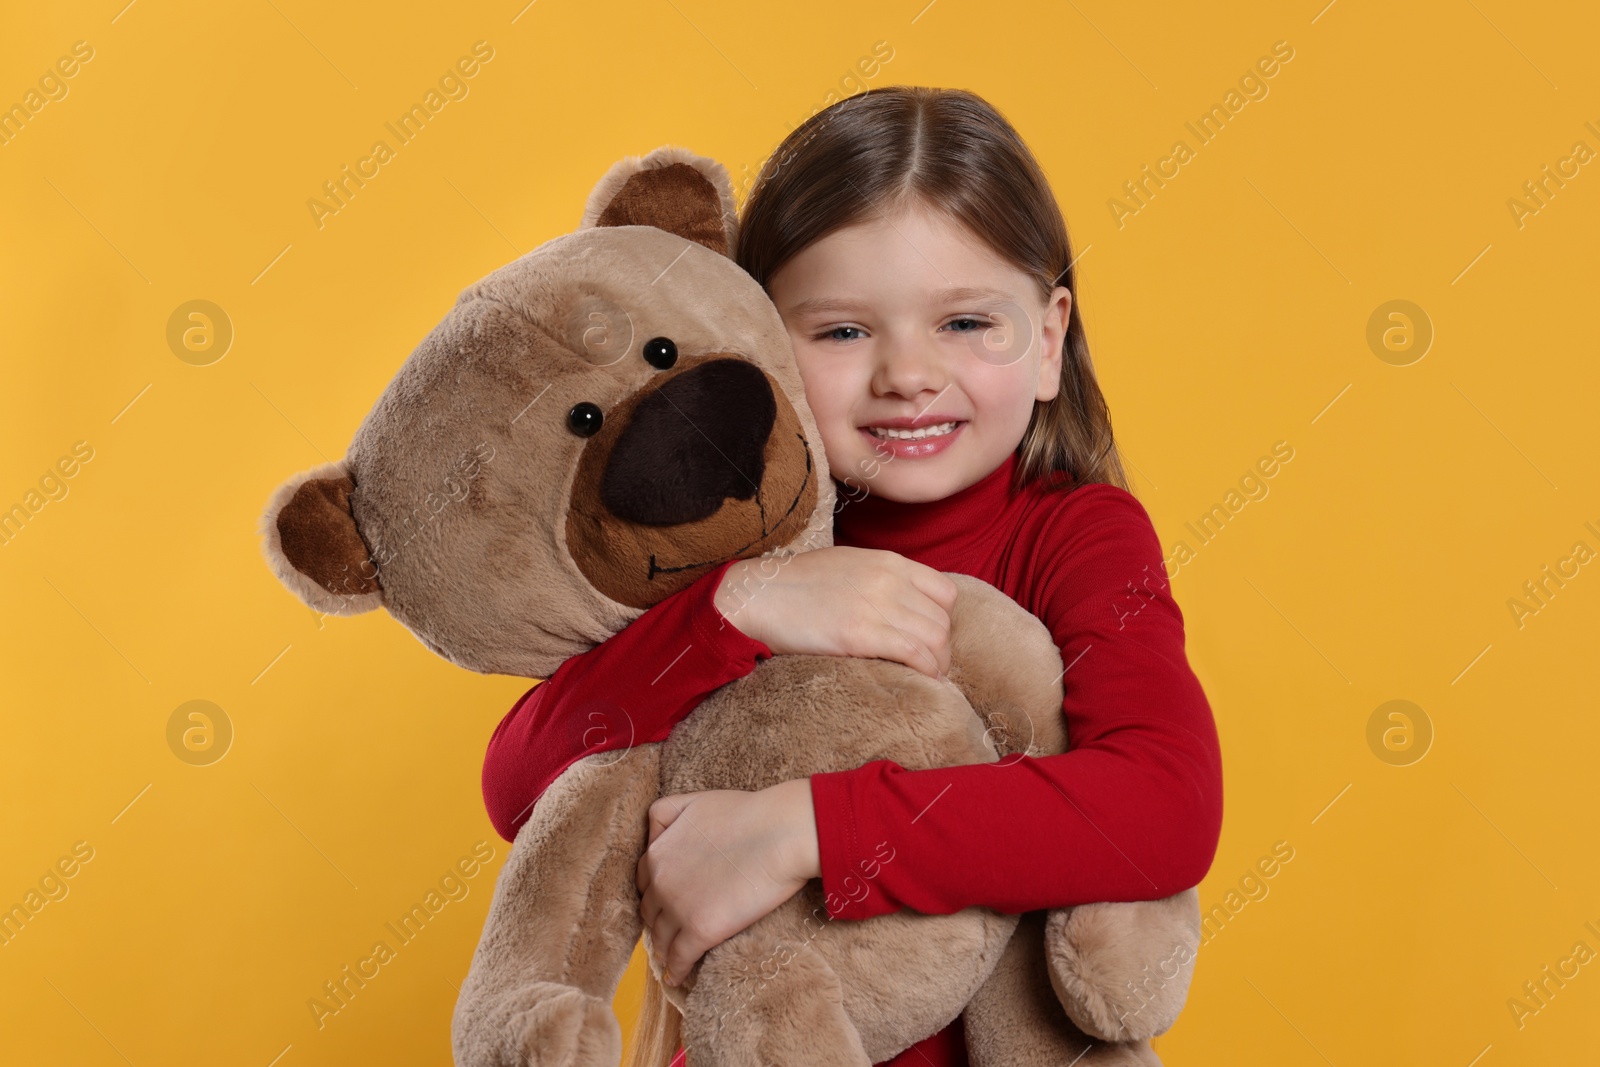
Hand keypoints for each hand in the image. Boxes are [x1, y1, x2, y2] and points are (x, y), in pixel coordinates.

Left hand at [636, 779, 819, 985]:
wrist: (780, 833)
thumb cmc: (748, 814)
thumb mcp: (696, 801)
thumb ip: (667, 814)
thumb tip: (653, 835)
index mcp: (657, 851)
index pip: (644, 879)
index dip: (654, 891)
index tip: (662, 901)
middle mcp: (659, 880)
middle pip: (649, 909)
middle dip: (656, 919)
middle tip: (668, 930)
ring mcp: (677, 907)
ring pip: (661, 936)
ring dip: (664, 948)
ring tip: (670, 957)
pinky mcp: (699, 930)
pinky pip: (679, 958)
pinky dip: (677, 970)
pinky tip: (678, 977)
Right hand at [714, 546, 957, 677]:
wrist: (761, 595)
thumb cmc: (799, 584)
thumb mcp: (850, 565)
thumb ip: (882, 578)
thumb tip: (904, 604)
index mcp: (889, 561)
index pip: (945, 592)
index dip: (944, 620)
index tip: (932, 637)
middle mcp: (889, 580)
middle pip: (942, 620)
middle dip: (943, 647)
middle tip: (931, 665)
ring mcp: (876, 606)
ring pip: (935, 638)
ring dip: (938, 663)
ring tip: (929, 676)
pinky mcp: (861, 634)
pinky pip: (915, 654)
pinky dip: (927, 670)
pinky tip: (923, 679)